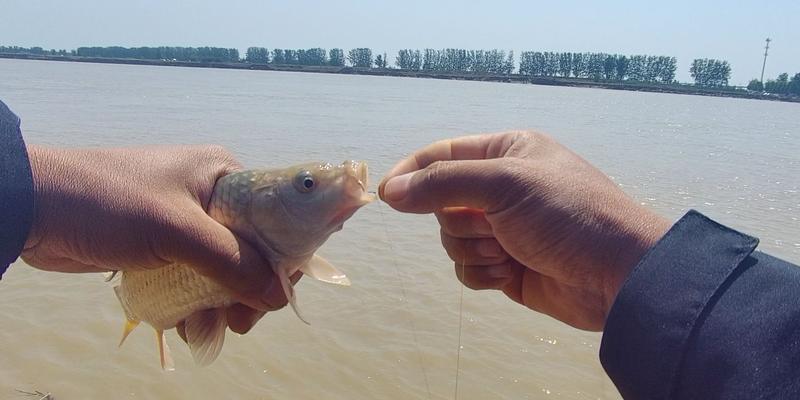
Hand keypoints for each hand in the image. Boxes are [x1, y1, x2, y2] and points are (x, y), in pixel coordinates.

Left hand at [22, 144, 293, 332]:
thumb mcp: (176, 230)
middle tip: (241, 321)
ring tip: (211, 327)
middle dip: (251, 288)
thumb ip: (230, 262)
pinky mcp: (165, 245)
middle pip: (254, 249)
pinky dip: (199, 301)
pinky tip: (189, 322)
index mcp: (224, 175)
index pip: (276, 217)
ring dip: (224, 300)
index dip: (283, 256)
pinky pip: (197, 276)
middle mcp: (213, 195)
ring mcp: (188, 222)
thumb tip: (278, 297)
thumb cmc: (109, 203)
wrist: (35, 207)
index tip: (276, 293)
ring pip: (225, 268)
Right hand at [379, 131, 670, 330]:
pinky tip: (511, 273)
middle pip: (443, 203)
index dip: (412, 172)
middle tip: (492, 226)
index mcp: (507, 153)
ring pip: (452, 240)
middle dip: (461, 222)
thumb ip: (442, 184)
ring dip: (474, 250)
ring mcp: (504, 229)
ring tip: (510, 252)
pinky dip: (483, 273)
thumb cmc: (567, 214)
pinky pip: (468, 269)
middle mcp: (503, 188)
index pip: (443, 155)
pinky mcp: (507, 266)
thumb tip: (390, 191)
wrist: (617, 275)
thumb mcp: (505, 184)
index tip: (387, 194)